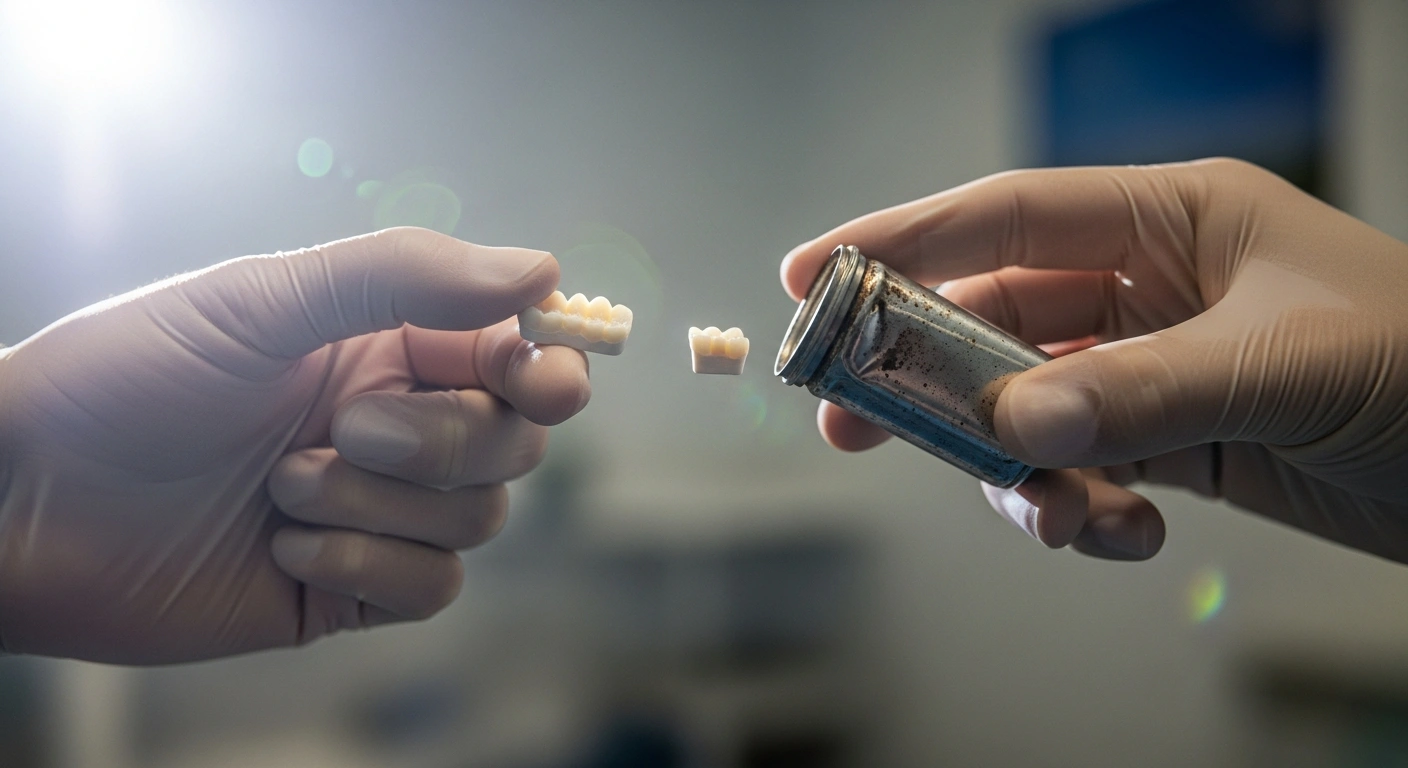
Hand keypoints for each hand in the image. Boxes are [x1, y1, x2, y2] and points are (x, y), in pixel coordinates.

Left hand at [0, 227, 590, 662]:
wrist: (25, 502)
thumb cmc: (128, 380)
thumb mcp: (260, 303)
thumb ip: (404, 276)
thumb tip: (542, 273)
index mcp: (385, 344)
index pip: (516, 353)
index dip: (547, 366)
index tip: (535, 374)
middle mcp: (396, 424)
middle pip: (512, 441)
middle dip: (443, 442)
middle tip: (343, 430)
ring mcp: (379, 510)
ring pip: (478, 518)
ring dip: (383, 505)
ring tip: (281, 487)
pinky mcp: (352, 586)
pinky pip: (433, 587)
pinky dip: (370, 564)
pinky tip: (285, 546)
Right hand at [782, 159, 1407, 563]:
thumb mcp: (1277, 365)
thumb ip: (1138, 393)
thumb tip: (1013, 425)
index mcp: (1170, 219)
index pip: (1007, 217)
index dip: (903, 239)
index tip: (812, 273)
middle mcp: (1148, 287)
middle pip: (995, 320)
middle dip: (926, 377)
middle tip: (849, 421)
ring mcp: (1154, 369)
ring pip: (1029, 412)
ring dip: (1016, 469)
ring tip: (1044, 515)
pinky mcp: (1172, 444)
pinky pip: (1083, 473)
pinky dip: (1082, 511)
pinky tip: (1128, 533)